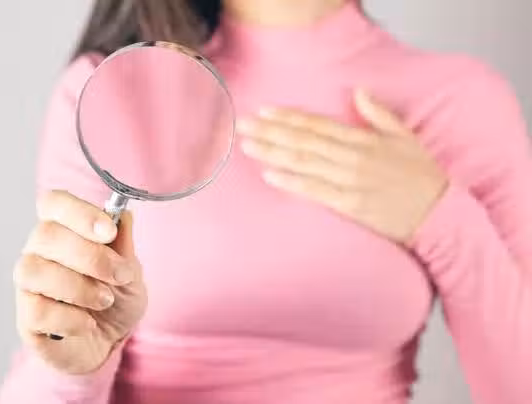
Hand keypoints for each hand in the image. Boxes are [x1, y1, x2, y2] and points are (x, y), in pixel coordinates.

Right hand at [13, 190, 146, 374]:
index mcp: (64, 229)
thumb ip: (123, 244)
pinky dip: (70, 318)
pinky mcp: (26, 317)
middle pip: (46, 235)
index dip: (79, 212)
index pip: (53, 202)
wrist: (109, 341)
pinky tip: (88, 324)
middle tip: (120, 275)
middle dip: (91, 256)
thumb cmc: (115, 298)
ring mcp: (28, 284)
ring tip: (105, 300)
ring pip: (34, 271)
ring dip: (78, 287)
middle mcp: (39, 250)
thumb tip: (123, 214)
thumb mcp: (130, 271)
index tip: (109, 231)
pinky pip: (38, 310)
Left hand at [238, 89, 447, 243]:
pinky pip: (315, 192)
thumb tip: (359, 91)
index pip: (318, 125)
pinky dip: (292, 182)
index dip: (289, 118)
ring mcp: (350, 182)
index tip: (264, 111)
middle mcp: (353, 158)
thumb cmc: (422, 175)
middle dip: (271, 132)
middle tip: (242, 126)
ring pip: (305, 164)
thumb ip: (379, 114)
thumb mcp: (405, 136)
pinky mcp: (350, 206)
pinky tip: (270, 175)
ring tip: (249, 146)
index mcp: (364, 139)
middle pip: (304, 142)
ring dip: (274, 153)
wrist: (438, 214)